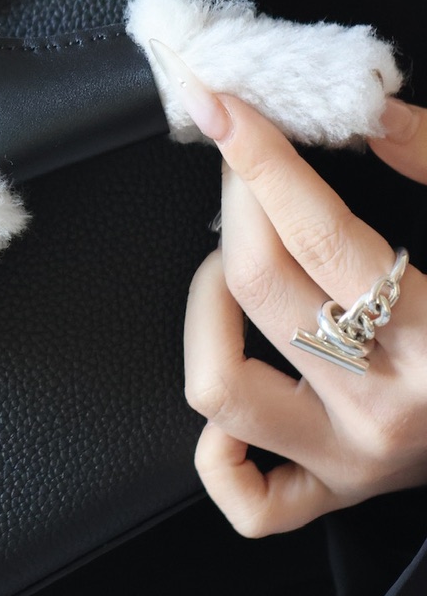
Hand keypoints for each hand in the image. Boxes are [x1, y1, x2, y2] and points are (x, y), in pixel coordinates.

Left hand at [181, 75, 426, 535]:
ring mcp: (355, 462)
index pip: (320, 239)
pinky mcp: (337, 493)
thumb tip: (369, 116)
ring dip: (206, 309)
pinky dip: (216, 437)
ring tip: (236, 266)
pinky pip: (238, 488)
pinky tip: (244, 370)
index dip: (261, 160)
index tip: (222, 102)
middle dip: (235, 201)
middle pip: (260, 290)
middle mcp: (389, 412)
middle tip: (245, 160)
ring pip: (219, 387)